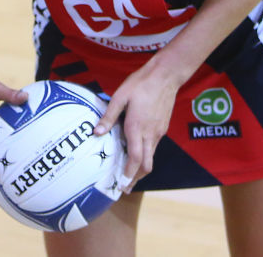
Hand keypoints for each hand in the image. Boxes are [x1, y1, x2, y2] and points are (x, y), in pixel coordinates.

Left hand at [93, 62, 180, 191]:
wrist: (166, 75)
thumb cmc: (141, 83)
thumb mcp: (120, 97)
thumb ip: (109, 116)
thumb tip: (96, 132)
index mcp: (137, 127)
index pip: (136, 159)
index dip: (129, 175)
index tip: (122, 186)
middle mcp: (150, 133)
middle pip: (146, 165)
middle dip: (135, 178)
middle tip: (125, 187)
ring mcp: (159, 131)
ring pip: (151, 157)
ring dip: (141, 168)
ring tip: (129, 174)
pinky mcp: (163, 127)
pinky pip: (154, 146)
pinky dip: (146, 156)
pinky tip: (137, 152)